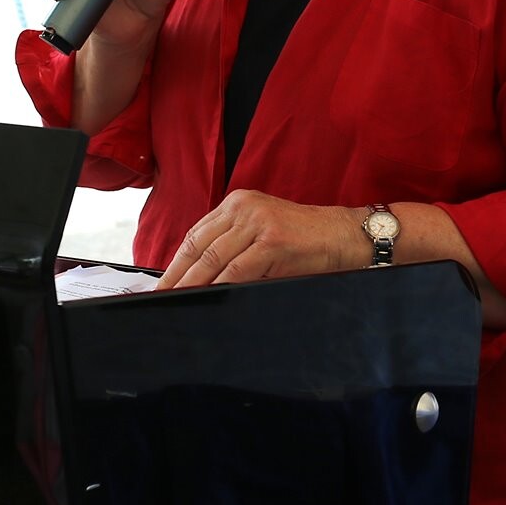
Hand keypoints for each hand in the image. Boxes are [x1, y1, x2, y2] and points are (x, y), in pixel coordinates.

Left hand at [156, 190, 360, 288]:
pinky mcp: (272, 240)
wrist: (345, 236)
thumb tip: (200, 279)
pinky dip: (220, 286)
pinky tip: (209, 298)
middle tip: (161, 296)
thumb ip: (234, 247)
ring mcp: (258, 222)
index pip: (196, 234)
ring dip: (192, 284)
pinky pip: (238, 268)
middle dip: (177, 275)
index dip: (176, 262)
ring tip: (178, 301)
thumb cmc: (305, 240)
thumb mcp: (263, 234)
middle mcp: (244, 207)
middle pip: (199, 245)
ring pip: (213, 258)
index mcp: (238, 203)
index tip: (162, 283)